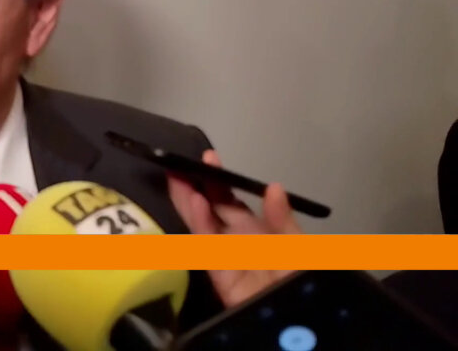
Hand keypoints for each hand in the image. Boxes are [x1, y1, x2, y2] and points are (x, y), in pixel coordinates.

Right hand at [167, 150, 302, 307]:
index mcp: (256, 230)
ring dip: (189, 200)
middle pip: (210, 208)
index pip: (230, 200)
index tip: (207, 158)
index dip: (218, 180)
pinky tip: (195, 202)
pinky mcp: (218, 272)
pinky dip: (199, 223)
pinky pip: (207, 244)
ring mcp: (224, 254)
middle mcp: (236, 239)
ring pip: (201, 223)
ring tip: (177, 177)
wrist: (299, 319)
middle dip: (194, 186)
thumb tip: (272, 186)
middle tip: (177, 163)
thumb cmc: (301, 280)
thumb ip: (283, 219)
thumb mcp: (299, 246)